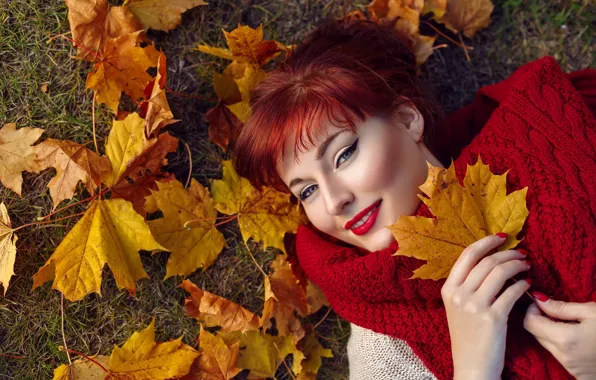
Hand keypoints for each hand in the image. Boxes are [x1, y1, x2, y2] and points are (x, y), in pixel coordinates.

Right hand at [441, 233, 530, 379]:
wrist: (471, 366)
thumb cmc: (468, 336)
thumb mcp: (457, 307)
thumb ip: (467, 285)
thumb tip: (491, 260)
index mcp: (448, 289)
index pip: (467, 256)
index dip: (486, 242)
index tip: (501, 238)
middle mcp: (458, 294)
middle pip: (487, 262)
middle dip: (508, 254)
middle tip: (521, 254)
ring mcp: (474, 306)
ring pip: (500, 273)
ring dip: (517, 266)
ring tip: (526, 266)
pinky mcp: (492, 317)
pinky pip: (511, 292)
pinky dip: (523, 285)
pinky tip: (527, 285)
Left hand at [524, 295, 595, 378]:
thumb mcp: (591, 312)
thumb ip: (561, 307)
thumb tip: (538, 299)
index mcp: (565, 339)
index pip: (530, 323)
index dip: (532, 310)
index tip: (541, 302)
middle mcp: (564, 356)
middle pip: (535, 334)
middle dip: (539, 320)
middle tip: (554, 310)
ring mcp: (570, 367)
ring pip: (546, 345)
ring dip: (549, 332)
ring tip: (569, 322)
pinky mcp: (577, 373)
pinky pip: (559, 356)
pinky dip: (560, 344)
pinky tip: (577, 337)